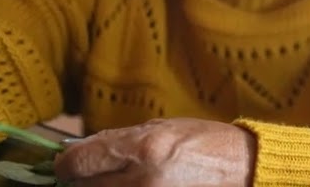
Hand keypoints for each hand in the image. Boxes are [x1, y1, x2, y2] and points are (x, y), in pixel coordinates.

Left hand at [54, 117, 255, 186]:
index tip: (67, 162)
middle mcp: (142, 181)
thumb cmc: (207, 143)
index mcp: (144, 149)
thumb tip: (82, 149)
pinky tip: (130, 186)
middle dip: (83, 179)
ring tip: (118, 179)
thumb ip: (121, 139)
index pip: (78, 162)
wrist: (243, 171)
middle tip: (94, 172)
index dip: (65, 162)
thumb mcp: (164, 128)